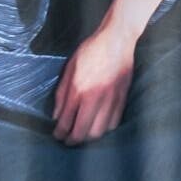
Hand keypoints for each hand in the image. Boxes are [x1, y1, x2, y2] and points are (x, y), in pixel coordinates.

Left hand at [54, 23, 138, 143]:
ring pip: (101, 130)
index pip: (67, 122)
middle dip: (74, 140)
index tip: (57, 136)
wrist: (117, 40)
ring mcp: (112, 99)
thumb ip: (62, 95)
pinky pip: (115, 122)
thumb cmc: (90, 52)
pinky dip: (105, 128)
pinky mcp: (123, 98)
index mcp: (79, 91)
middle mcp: (96, 98)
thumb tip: (57, 116)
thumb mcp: (69, 70)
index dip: (60, 133)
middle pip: (84, 132)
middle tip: (69, 140)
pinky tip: (99, 125)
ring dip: (90, 136)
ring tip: (83, 134)